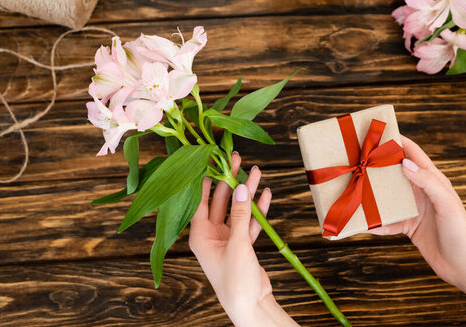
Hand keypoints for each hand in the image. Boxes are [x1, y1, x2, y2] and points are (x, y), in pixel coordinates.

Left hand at [189, 153, 297, 326]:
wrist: (250, 305)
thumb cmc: (235, 280)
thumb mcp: (237, 244)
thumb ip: (239, 214)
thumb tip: (241, 187)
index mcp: (200, 235)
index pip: (199, 200)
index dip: (206, 179)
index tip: (211, 159)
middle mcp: (211, 235)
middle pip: (220, 201)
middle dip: (230, 181)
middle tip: (236, 159)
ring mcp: (227, 239)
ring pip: (236, 209)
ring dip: (246, 193)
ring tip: (256, 172)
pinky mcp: (242, 245)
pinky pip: (249, 222)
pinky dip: (257, 210)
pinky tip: (265, 195)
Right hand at [370, 136, 465, 285]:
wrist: (462, 266)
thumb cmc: (460, 232)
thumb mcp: (446, 203)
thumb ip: (427, 181)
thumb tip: (404, 164)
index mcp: (433, 180)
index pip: (412, 153)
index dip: (397, 141)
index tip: (378, 133)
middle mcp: (421, 191)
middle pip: (395, 172)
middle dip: (377, 165)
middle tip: (357, 158)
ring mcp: (413, 208)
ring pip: (387, 196)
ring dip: (372, 193)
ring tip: (353, 187)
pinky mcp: (407, 226)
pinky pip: (386, 220)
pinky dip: (374, 222)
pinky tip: (361, 222)